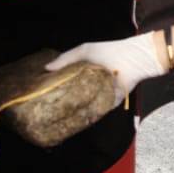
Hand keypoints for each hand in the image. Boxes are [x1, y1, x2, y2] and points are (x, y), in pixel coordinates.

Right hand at [47, 31, 166, 105]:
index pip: (66, 81)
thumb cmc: (108, 52)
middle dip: (61, 101)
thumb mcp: (84, 51)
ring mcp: (98, 96)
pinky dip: (88, 116)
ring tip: (55, 117)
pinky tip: (74, 121)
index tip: (40, 92)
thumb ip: (65, 59)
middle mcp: (89, 85)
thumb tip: (46, 69)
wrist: (133, 61)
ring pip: (82, 106)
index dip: (54, 86)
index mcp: (83, 72)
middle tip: (44, 108)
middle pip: (72, 95)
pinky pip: (96, 113)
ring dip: (73, 110)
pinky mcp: (108, 104)